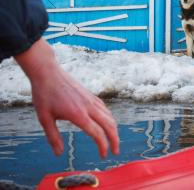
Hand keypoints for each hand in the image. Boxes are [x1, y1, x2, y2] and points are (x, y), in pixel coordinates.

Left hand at [14, 39, 119, 157]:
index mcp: (78, 114)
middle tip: (115, 151)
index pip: (97, 133)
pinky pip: (105, 109)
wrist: (48, 73)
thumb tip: (59, 153)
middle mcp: (89, 107)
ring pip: (109, 116)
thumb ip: (53, 137)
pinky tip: (106, 123)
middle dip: (115, 139)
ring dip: (114, 129)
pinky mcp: (91, 95)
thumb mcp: (44, 118)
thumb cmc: (44, 94)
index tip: (103, 155)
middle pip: (109, 124)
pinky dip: (109, 119)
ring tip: (113, 139)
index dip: (103, 146)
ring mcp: (91, 100)